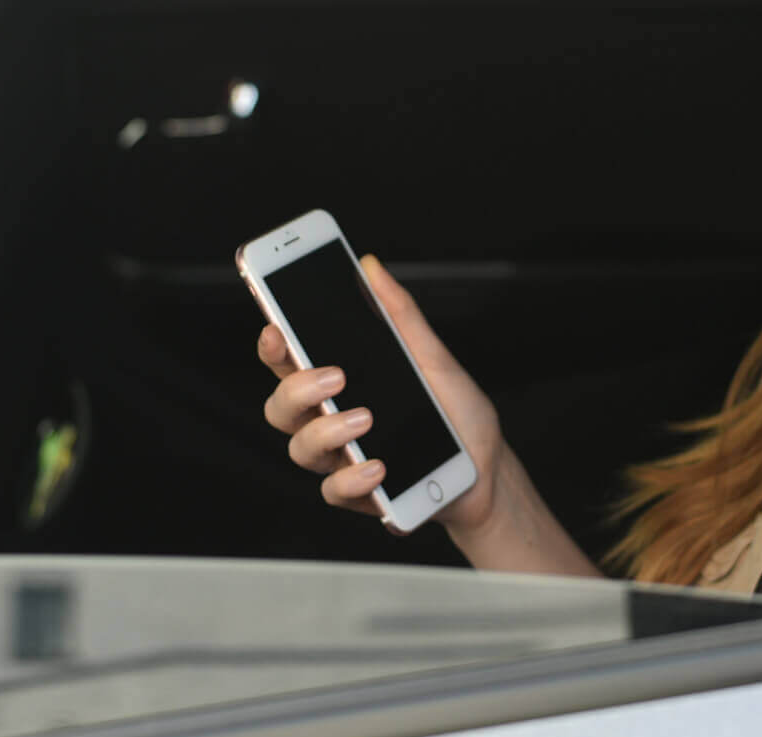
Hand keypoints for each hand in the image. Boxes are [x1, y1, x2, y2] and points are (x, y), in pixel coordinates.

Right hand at [259, 254, 503, 531]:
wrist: (488, 466)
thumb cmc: (455, 410)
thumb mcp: (432, 356)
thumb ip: (399, 314)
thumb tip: (370, 266)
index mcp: (341, 382)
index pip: (290, 361)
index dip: (273, 345)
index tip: (276, 327)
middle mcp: (331, 419)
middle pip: (280, 406)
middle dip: (296, 389)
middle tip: (335, 376)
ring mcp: (341, 458)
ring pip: (300, 448)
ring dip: (327, 431)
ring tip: (366, 419)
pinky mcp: (360, 494)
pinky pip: (334, 491)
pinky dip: (352, 478)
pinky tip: (378, 466)